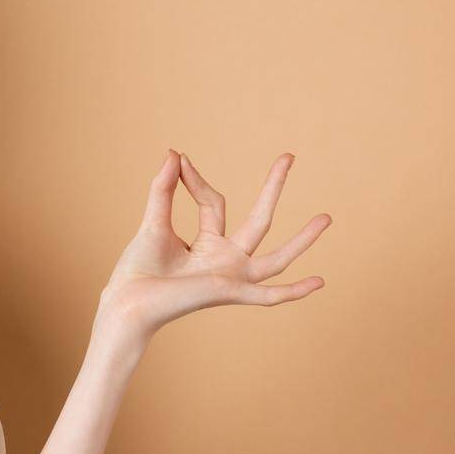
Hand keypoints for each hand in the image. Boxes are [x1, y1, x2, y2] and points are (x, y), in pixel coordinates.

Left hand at [98, 150, 330, 341]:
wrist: (127, 301)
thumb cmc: (138, 270)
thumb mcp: (153, 222)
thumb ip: (163, 189)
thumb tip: (173, 152)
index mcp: (207, 244)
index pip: (214, 202)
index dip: (196, 180)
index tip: (180, 159)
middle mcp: (225, 259)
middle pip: (259, 220)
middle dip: (273, 188)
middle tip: (288, 156)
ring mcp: (231, 276)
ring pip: (276, 258)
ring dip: (303, 240)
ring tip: (327, 217)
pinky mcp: (228, 291)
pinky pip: (267, 295)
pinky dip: (293, 291)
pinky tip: (319, 282)